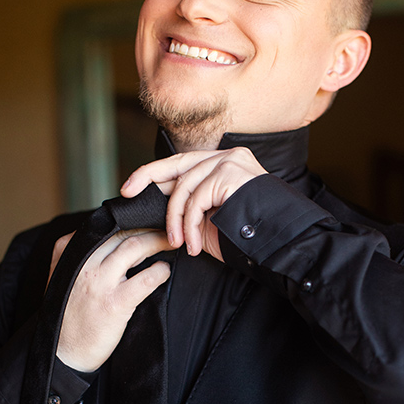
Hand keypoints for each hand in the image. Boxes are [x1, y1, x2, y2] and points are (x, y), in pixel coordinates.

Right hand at [53, 228, 173, 372]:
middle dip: (147, 227)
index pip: (103, 226)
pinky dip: (159, 272)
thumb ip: (76, 253)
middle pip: (122, 233)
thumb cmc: (67, 314)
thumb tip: (103, 234)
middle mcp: (82, 263)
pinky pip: (145, 279)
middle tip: (165, 227)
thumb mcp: (62, 276)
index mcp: (68, 252)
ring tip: (171, 243)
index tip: (144, 219)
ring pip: (134, 248)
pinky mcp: (114, 304)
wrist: (63, 351)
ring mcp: (98, 283)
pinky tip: (164, 271)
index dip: (128, 220)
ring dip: (157, 242)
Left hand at [120, 147, 265, 259]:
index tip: (129, 187)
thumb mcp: (206, 218)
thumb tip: (152, 201)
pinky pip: (196, 200)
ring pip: (184, 188)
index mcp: (222, 164)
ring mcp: (230, 162)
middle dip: (146, 177)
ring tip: (182, 243)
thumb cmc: (243, 237)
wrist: (276, 246)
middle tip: (127, 192)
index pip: (180, 163)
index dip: (152, 173)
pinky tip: (195, 244)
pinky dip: (190, 225)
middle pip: (177, 164)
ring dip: (177, 221)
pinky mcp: (230, 173)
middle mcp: (227, 157)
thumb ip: (186, 203)